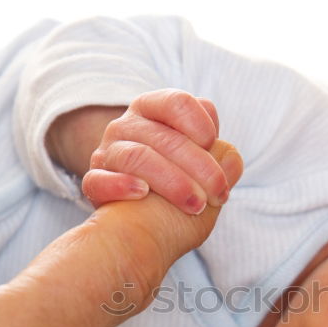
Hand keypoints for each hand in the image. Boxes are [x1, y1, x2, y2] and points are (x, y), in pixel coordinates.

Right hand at [81, 89, 242, 213]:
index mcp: (154, 110)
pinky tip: (142, 194)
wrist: (141, 224)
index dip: (199, 123)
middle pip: (163, 136)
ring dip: (172, 182)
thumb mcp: (204, 170)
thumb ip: (220, 158)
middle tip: (219, 193)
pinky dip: (121, 185)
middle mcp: (127, 126)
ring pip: (136, 157)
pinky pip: (99, 180)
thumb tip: (232, 157)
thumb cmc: (179, 191)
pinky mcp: (94, 182)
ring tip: (196, 205)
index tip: (213, 145)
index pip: (175, 102)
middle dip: (199, 166)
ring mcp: (108, 153)